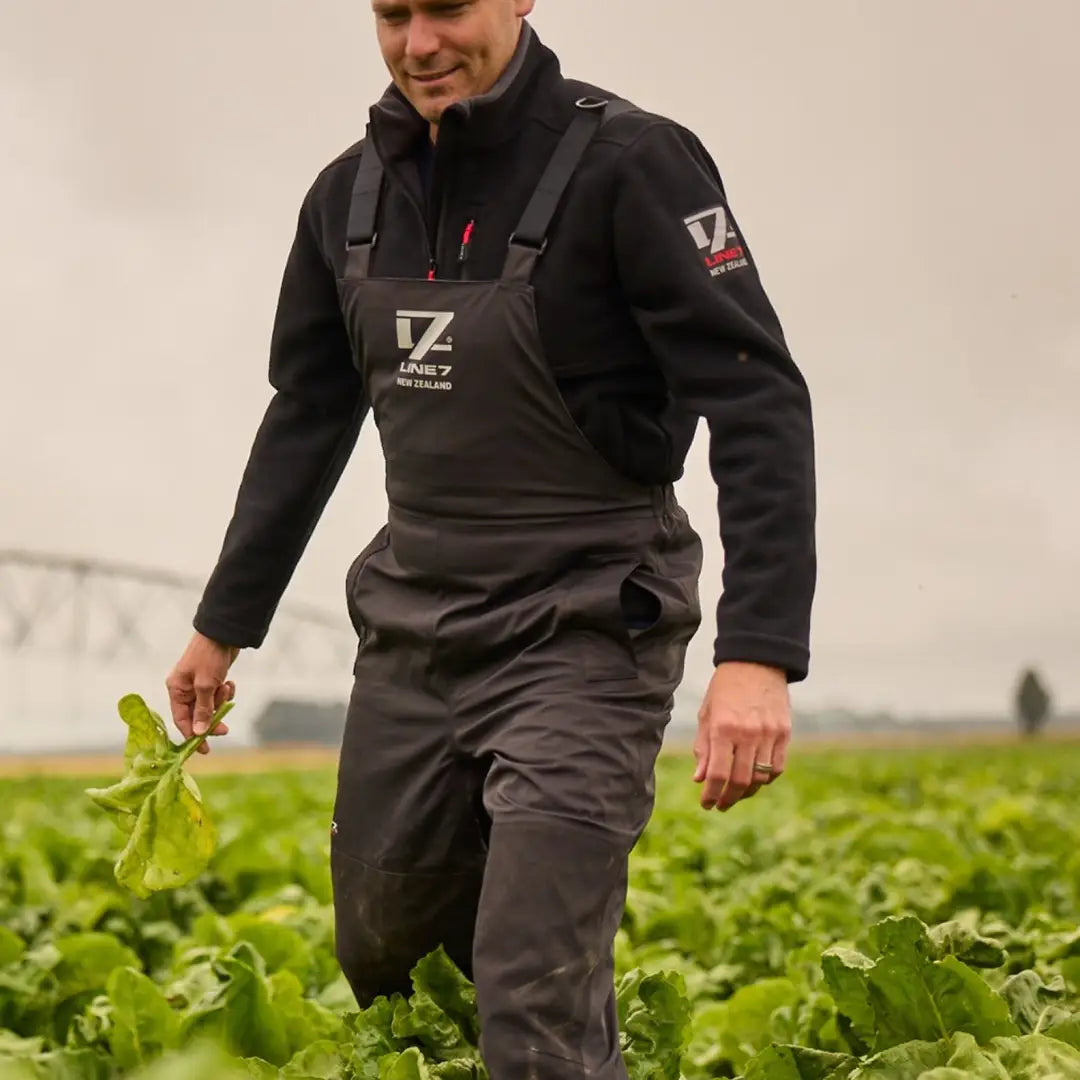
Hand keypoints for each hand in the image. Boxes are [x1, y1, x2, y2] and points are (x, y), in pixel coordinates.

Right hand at [165, 632, 239, 754]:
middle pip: (197, 715)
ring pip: (210, 706)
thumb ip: (203, 710)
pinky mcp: (212, 680)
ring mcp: (198, 684)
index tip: (204, 749)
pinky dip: (225, 693)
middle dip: (211, 719)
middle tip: (224, 728)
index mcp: (176, 689)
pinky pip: (218, 695)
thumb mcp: (206, 686)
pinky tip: (230, 682)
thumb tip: (198, 733)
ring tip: (226, 688)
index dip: (191, 735)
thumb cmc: (210, 656)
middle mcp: (185, 688)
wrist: (224, 633)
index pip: (181, 720)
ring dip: (220, 702)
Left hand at [692, 661, 790, 810]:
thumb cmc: (725, 688)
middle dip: (728, 798)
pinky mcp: (785, 733)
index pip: (718, 774)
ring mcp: (769, 734)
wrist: (756, 661)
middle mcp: (748, 734)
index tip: (706, 804)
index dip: (711, 795)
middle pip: (740, 781)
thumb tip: (699, 779)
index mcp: (723, 728)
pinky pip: (777, 768)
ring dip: (746, 792)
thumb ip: (703, 747)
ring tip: (735, 793)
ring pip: (760, 778)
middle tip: (720, 804)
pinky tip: (754, 780)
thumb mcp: (707, 713)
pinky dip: (765, 779)